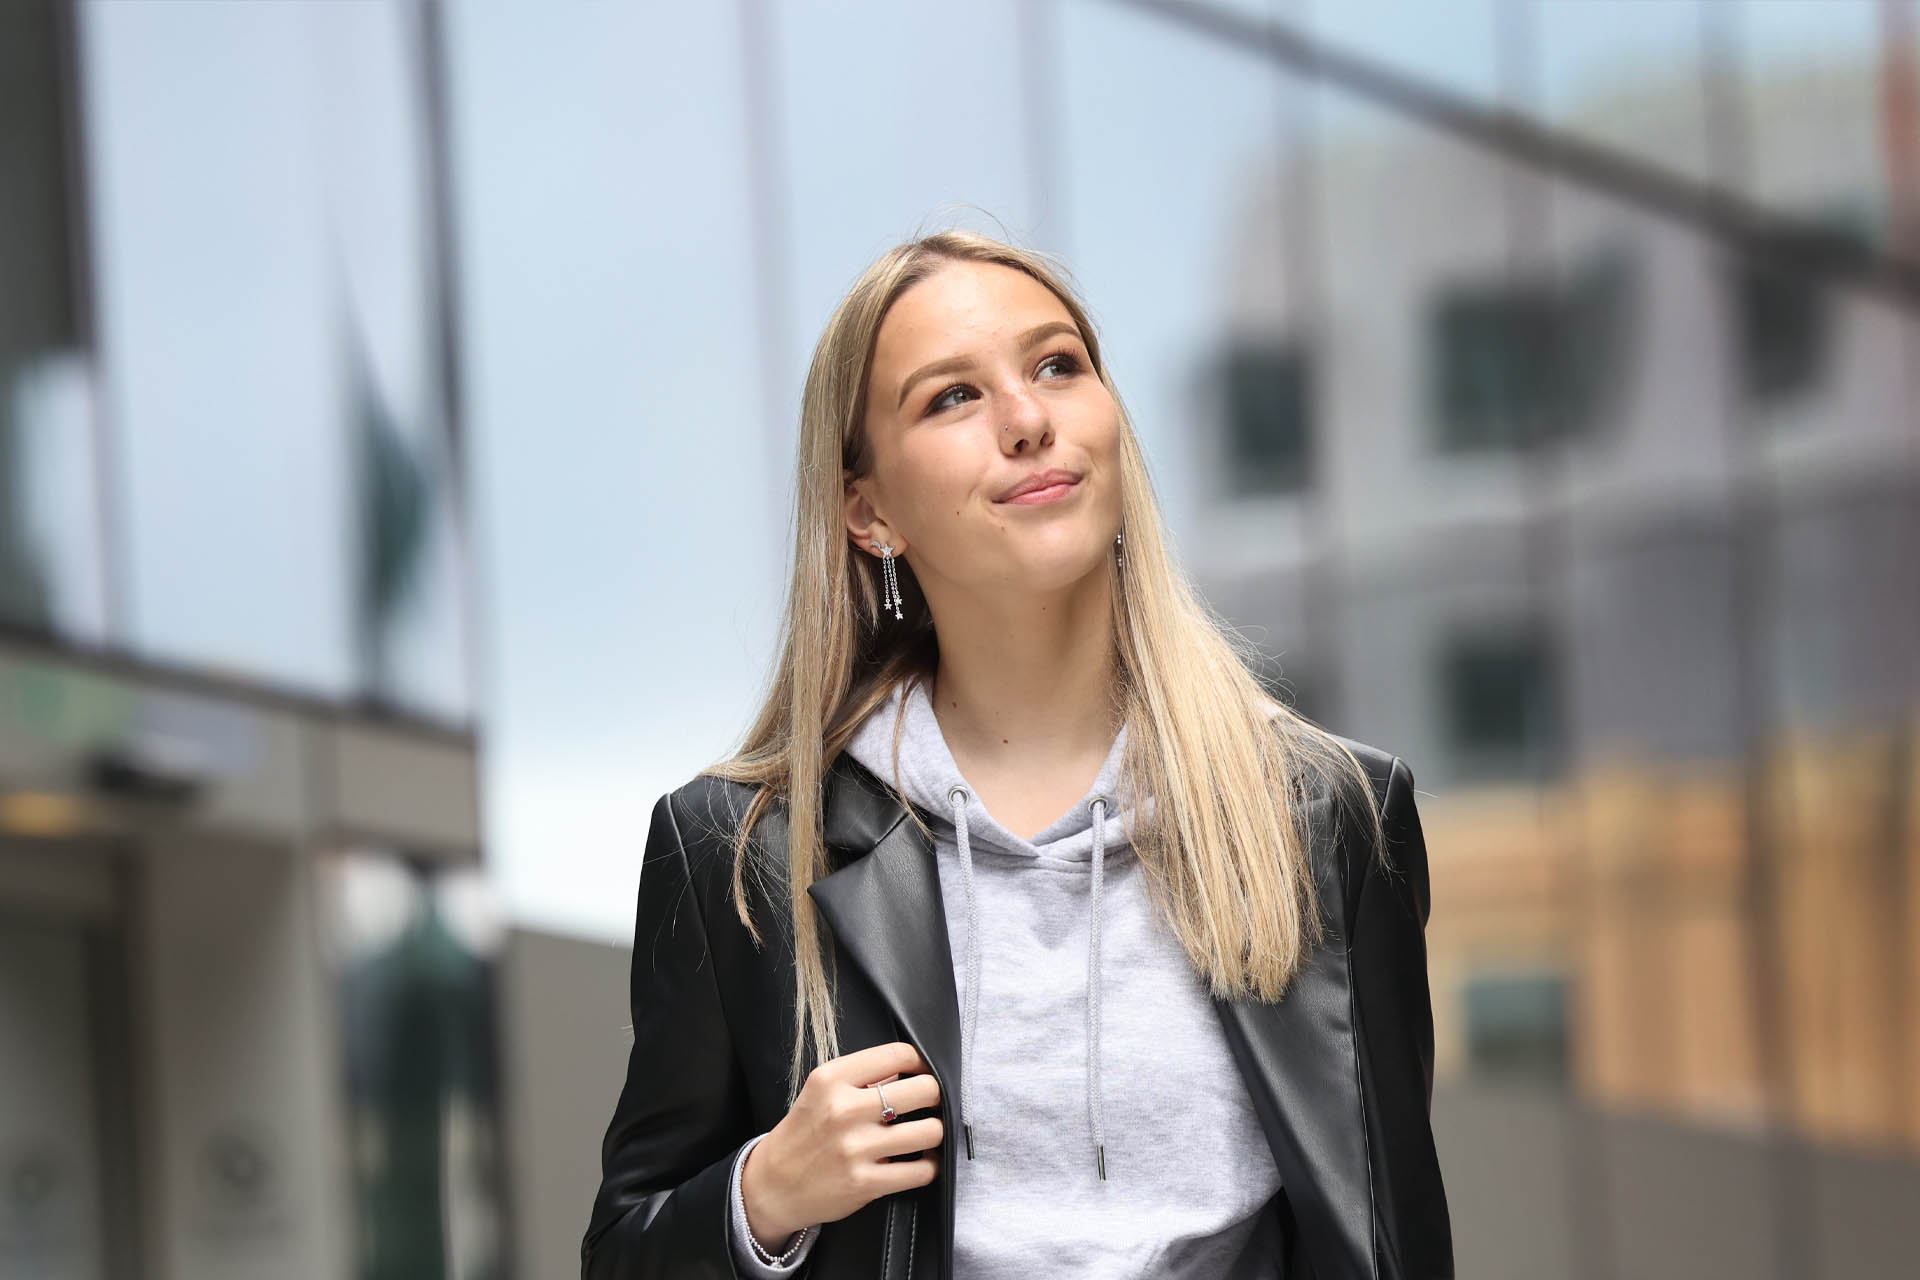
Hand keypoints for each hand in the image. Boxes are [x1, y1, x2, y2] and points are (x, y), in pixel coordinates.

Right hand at [740, 1041, 943, 1247]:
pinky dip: (929, 1166)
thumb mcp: (820, 1092)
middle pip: (923, 1090)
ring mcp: (855, 1148)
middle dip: (936, 1095)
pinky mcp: (864, 1183)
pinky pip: (920, 1172)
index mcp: (832, 1080)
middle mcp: (844, 1110)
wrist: (771, 1185)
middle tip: (932, 1102)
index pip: (898, 1054)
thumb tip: (906, 1070)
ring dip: (936, 1132)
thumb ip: (861, 1078)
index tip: (924, 1071)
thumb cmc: (801, 1134)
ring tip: (928, 1133)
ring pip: (929, 1131)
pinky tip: (922, 1161)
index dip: (921, 1062)